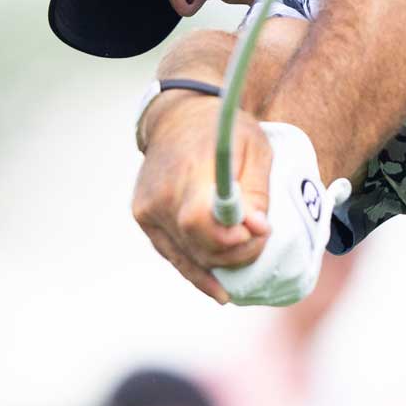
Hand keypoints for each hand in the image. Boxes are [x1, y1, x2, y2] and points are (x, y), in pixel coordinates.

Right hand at [131, 92, 272, 302]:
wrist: (177, 116)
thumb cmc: (221, 130)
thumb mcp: (253, 147)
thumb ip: (256, 190)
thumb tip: (258, 228)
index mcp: (189, 171)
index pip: (201, 222)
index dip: (233, 239)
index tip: (261, 230)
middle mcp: (162, 194)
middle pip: (198, 245)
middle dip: (236, 252)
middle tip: (260, 238)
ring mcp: (148, 209)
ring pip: (188, 255)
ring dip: (222, 262)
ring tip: (247, 254)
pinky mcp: (144, 218)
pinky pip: (174, 254)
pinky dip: (198, 272)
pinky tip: (218, 289)